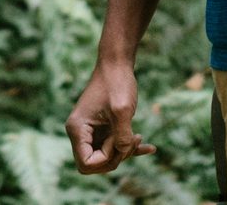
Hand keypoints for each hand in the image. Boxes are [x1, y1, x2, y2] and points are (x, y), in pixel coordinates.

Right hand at [67, 59, 154, 174]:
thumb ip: (122, 137)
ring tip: (139, 137)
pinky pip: (112, 146)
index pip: (87, 164)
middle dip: (115, 158)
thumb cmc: (117, 83)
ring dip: (123, 152)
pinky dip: (129, 148)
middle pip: (93, 164)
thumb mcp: (123, 110)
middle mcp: (80, 132)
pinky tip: (149, 146)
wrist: (117, 62)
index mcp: (77, 129)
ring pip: (104, 157)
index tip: (118, 137)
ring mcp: (90, 131)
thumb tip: (122, 153)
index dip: (106, 158)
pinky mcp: (101, 128)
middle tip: (130, 139)